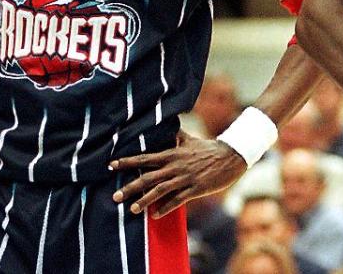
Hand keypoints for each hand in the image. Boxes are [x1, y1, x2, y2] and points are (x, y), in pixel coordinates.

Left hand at [110, 131, 246, 217]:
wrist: (231, 156)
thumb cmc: (209, 148)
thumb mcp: (190, 139)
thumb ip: (177, 135)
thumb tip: (168, 126)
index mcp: (172, 154)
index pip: (145, 158)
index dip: (127, 162)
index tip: (111, 165)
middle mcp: (175, 166)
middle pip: (148, 177)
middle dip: (130, 187)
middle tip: (115, 196)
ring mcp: (185, 178)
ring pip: (160, 190)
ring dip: (145, 200)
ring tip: (132, 209)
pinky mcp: (196, 188)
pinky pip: (178, 200)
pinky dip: (166, 208)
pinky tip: (155, 215)